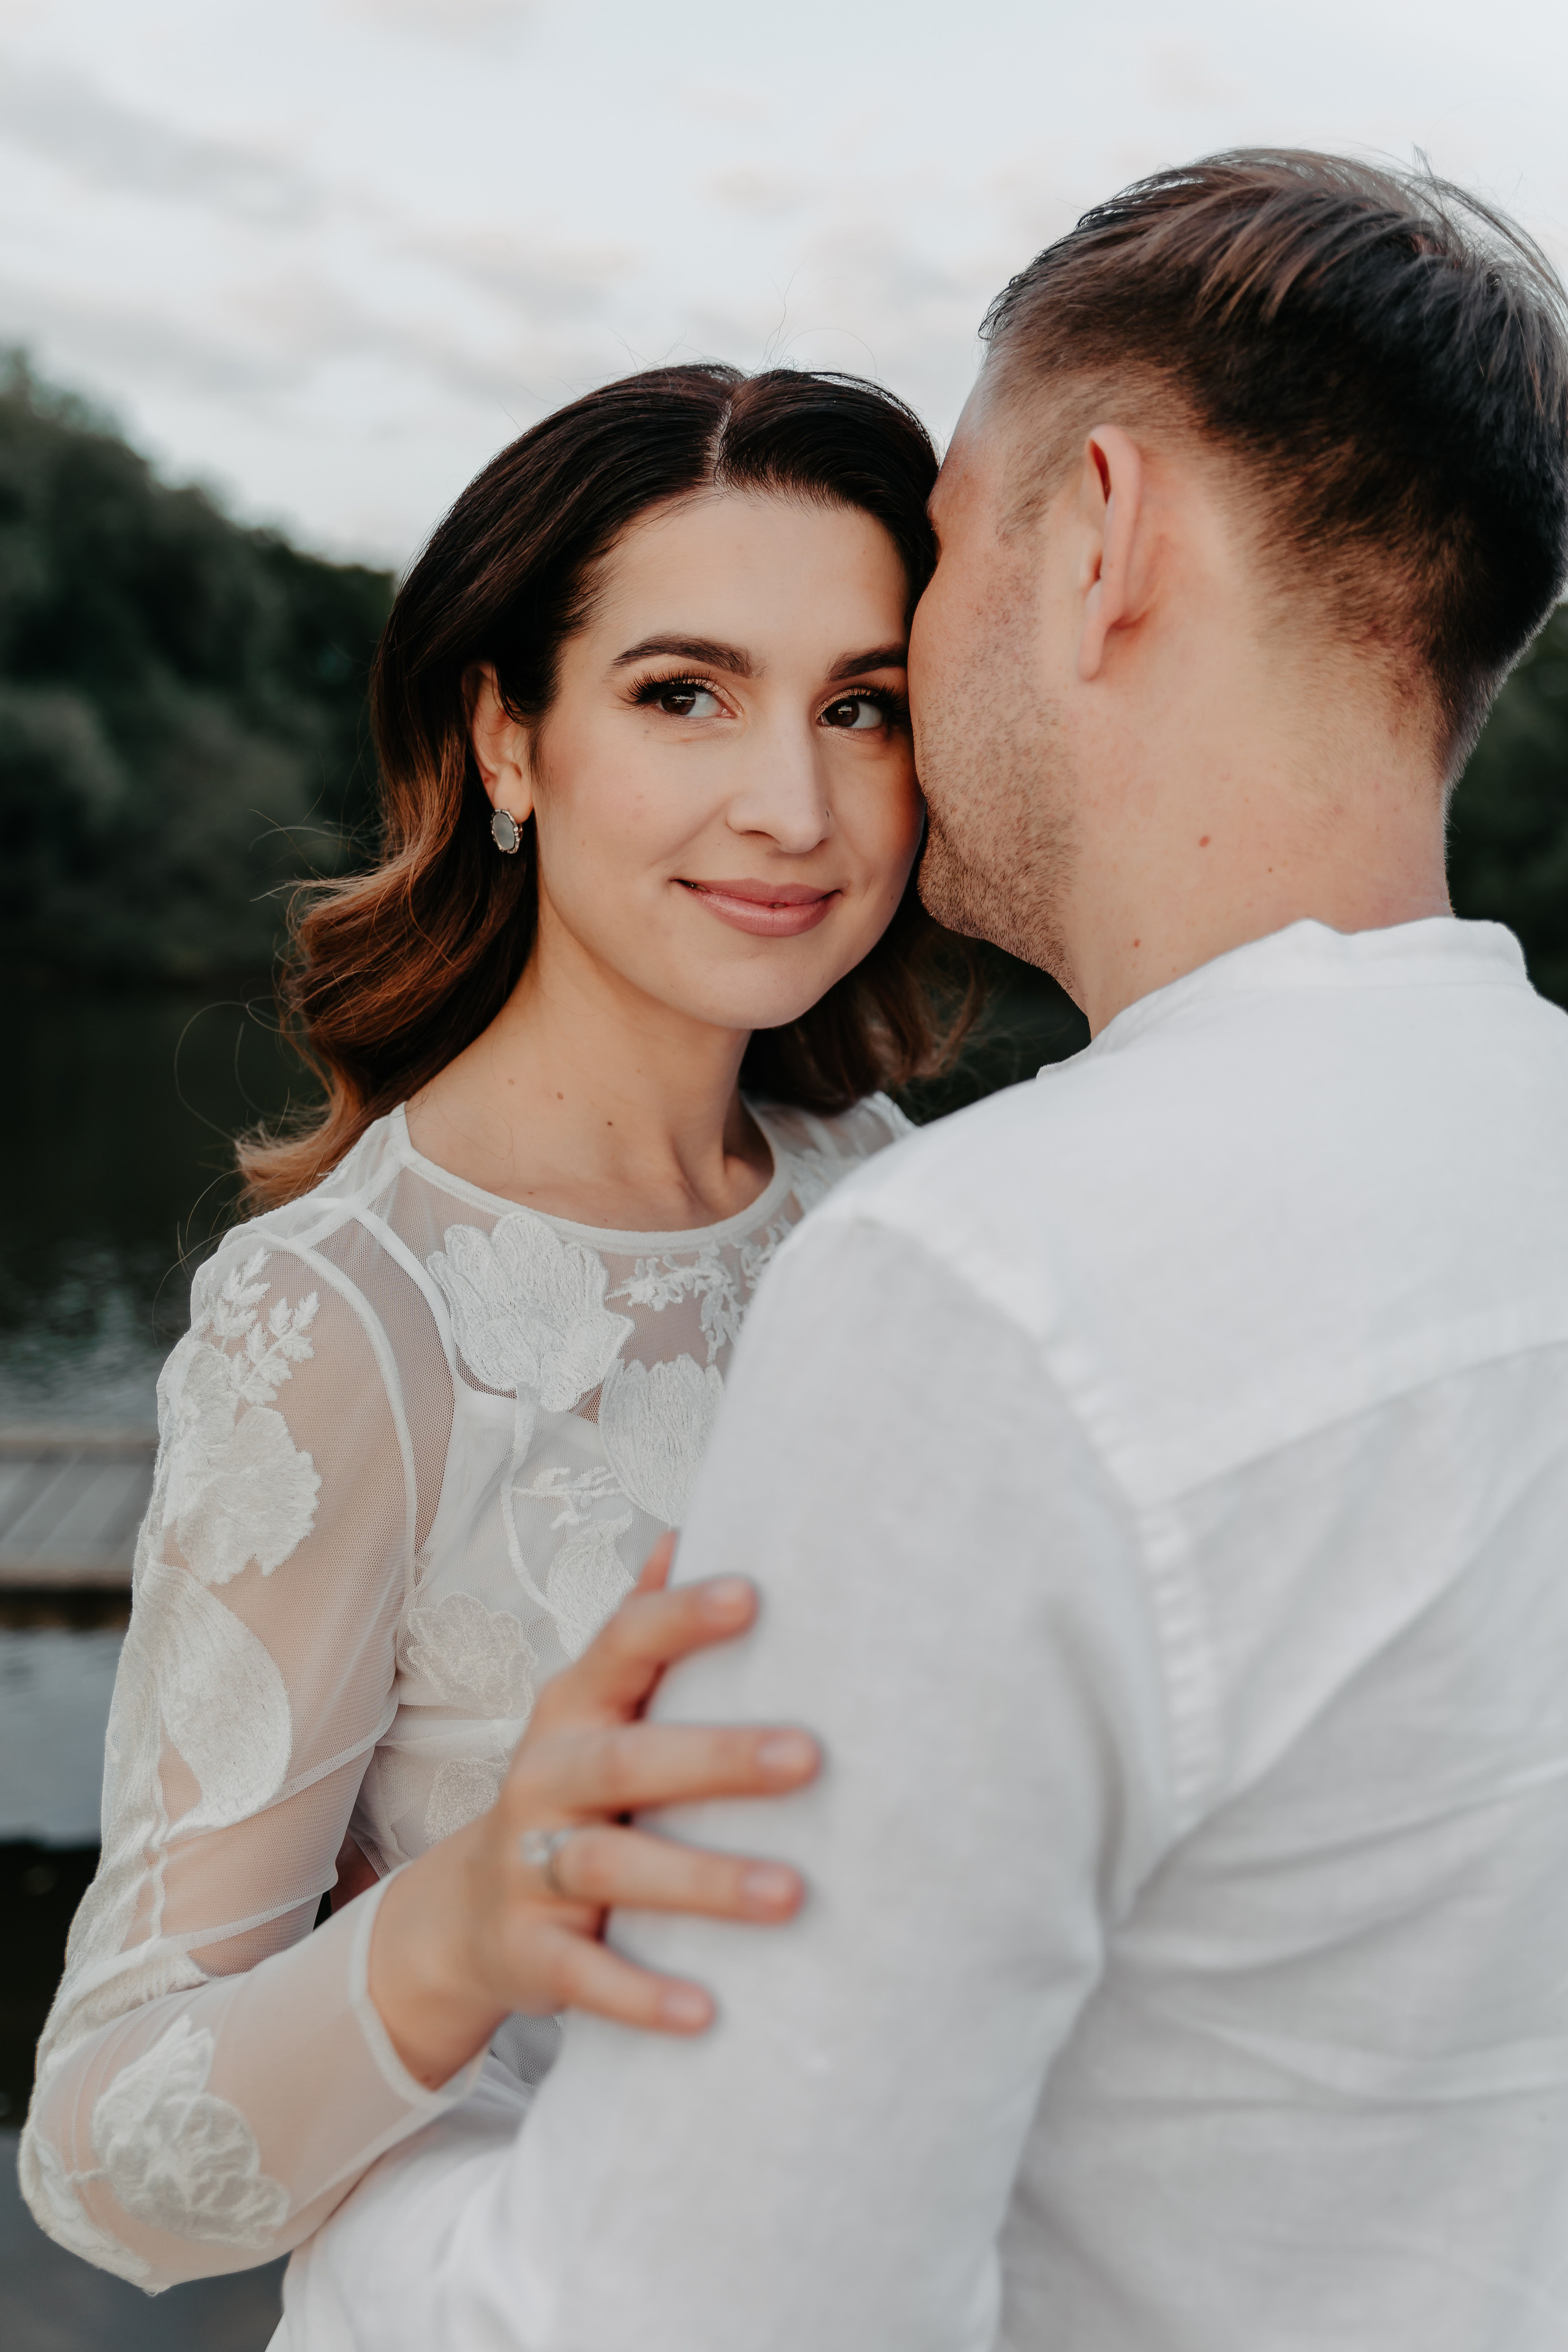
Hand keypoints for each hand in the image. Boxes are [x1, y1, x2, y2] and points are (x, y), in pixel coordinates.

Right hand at [368, 1538, 819, 2088]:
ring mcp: (529, 1867)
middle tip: (810, 1755)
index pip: (624, 1644)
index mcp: (573, 1706)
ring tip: (792, 1895)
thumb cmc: (574, 1789)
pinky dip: (642, 1996)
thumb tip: (690, 1529)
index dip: (682, 1618)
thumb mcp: (598, 1705)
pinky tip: (708, 2012)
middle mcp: (544, 1777)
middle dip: (717, 1759)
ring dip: (703, 1883)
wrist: (465, 1916)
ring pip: (611, 1869)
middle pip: (627, 1760)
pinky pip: (585, 1976)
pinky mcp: (531, 1954)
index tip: (755, 1594)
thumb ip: (646, 1630)